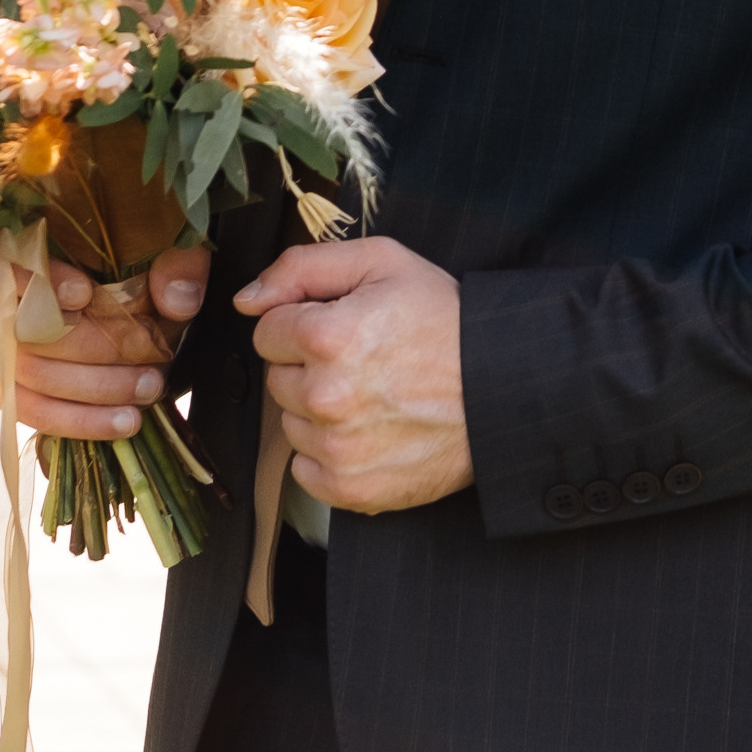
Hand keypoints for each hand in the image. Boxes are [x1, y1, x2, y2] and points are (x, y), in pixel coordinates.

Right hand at [0, 244, 210, 439]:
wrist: (133, 305)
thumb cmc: (139, 267)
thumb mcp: (168, 251)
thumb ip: (177, 264)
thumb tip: (178, 301)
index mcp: (23, 247)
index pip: (13, 262)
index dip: (43, 281)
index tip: (85, 294)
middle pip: (28, 329)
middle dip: (94, 348)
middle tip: (149, 356)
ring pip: (31, 377)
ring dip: (94, 390)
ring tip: (148, 388)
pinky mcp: (9, 387)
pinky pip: (33, 412)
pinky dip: (81, 421)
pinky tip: (125, 421)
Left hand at [236, 235, 471, 511]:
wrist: (504, 387)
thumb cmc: (447, 321)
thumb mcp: (383, 263)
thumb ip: (303, 267)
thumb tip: (247, 299)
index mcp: (327, 336)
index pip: (267, 330)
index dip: (302, 321)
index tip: (342, 325)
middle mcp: (326, 397)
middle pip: (278, 378)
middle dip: (309, 366)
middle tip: (363, 359)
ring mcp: (337, 448)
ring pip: (291, 424)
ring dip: (319, 410)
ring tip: (372, 395)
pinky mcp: (351, 488)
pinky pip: (305, 470)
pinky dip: (329, 454)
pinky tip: (369, 431)